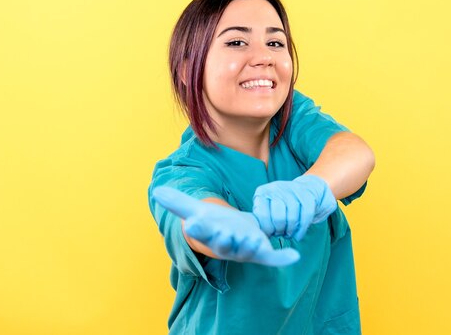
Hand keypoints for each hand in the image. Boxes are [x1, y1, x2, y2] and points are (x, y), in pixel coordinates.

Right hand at [152, 186, 299, 266]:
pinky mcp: (264, 253)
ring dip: (252, 248)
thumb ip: (178, 202)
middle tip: (228, 234)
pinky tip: (295, 256)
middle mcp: (228, 245)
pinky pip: (274, 258)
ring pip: (248, 251)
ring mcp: (247, 250)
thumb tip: (155, 191)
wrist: (235, 232)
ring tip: (256, 241)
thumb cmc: (214, 221)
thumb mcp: (197, 210)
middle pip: (225, 245)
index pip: (202, 233)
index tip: (194, 223)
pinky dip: (283, 258)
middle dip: (227, 240)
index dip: (199, 229)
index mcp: (212, 234)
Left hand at [252, 175, 336, 240]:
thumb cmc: (279, 204)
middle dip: (279, 230)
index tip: (270, 234)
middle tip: (280, 233)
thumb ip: (261, 218)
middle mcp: (276, 188)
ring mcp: (293, 190)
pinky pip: (306, 216)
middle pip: (278, 217)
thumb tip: (262, 235)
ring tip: (288, 234)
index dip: (267, 229)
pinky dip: (302, 229)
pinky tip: (298, 235)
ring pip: (292, 218)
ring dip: (290, 231)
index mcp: (262, 192)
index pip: (262, 215)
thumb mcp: (266, 206)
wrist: (304, 188)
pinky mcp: (307, 195)